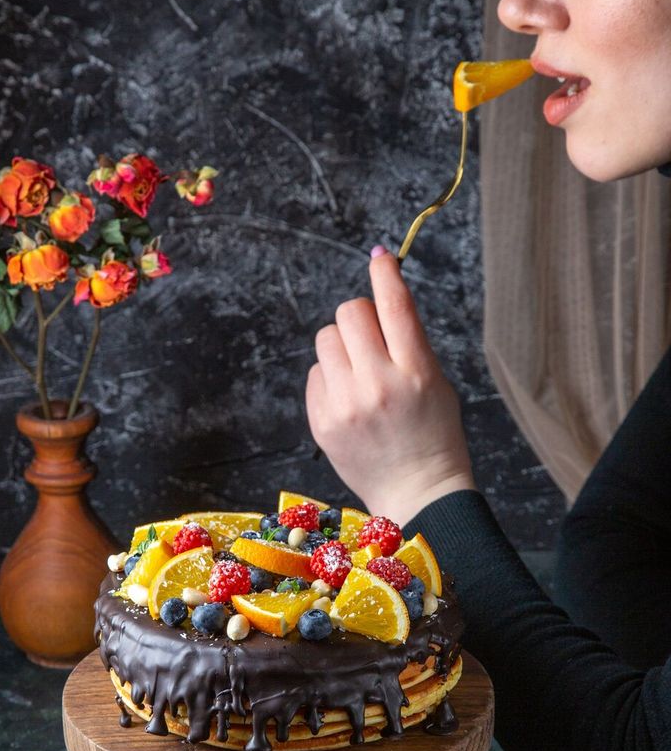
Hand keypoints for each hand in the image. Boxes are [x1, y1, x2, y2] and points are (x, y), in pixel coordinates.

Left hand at [306, 248, 475, 525]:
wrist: (418, 493)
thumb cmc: (433, 435)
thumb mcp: (436, 382)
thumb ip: (410, 343)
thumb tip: (383, 294)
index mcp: (416, 371)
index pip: (394, 305)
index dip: (385, 273)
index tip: (380, 258)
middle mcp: (377, 385)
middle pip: (349, 313)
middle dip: (360, 318)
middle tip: (372, 340)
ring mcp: (346, 406)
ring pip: (325, 340)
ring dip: (341, 347)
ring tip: (359, 374)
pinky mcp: (323, 423)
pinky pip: (314, 375)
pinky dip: (330, 380)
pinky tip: (348, 402)